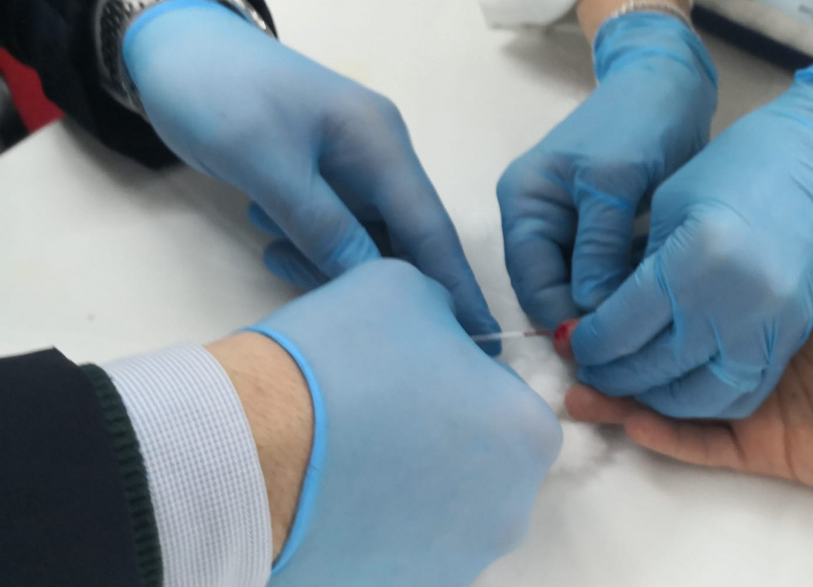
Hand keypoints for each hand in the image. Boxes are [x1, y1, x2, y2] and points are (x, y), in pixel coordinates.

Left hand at [122, 0, 499, 338]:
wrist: (172, 47)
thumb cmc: (222, 95)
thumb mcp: (268, 164)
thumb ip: (323, 227)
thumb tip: (374, 286)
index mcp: (380, 143)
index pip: (429, 226)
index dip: (455, 284)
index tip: (482, 337)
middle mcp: (378, 155)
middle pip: (401, 238)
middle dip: (383, 283)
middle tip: (358, 328)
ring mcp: (350, 165)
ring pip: (364, 239)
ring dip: (329, 263)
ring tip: (278, 257)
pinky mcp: (320, 176)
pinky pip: (334, 228)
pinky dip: (310, 246)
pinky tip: (272, 242)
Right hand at [241, 259, 560, 584]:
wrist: (247, 451)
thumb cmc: (335, 364)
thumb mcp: (406, 289)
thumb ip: (447, 313)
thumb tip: (445, 332)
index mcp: (528, 434)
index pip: (509, 399)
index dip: (460, 380)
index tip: (413, 375)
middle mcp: (509, 509)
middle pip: (485, 462)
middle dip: (442, 439)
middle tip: (380, 413)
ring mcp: (458, 562)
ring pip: (445, 513)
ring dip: (411, 487)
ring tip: (350, 458)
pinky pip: (403, 552)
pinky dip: (377, 530)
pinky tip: (334, 500)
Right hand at [497, 12, 716, 327]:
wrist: (673, 84)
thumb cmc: (639, 121)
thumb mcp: (615, 181)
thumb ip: (599, 247)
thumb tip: (590, 315)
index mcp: (524, 203)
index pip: (531, 281)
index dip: (563, 318)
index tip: (605, 350)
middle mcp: (539, 221)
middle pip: (552, 292)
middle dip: (586, 321)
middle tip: (630, 352)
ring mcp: (571, 229)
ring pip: (582, 290)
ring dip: (609, 312)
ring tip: (646, 336)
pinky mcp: (604, 234)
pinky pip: (607, 277)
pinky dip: (626, 294)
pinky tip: (655, 311)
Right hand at [566, 258, 812, 502]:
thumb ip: (781, 255)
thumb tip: (710, 226)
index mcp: (754, 317)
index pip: (682, 310)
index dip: (637, 303)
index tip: (592, 288)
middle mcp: (739, 356)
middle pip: (662, 357)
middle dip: (613, 350)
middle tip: (565, 338)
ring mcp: (744, 405)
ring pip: (667, 402)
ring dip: (620, 393)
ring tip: (574, 382)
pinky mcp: (755, 447)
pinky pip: (697, 443)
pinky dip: (660, 432)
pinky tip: (622, 414)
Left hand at [569, 57, 812, 418]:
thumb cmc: (740, 166)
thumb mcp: (673, 206)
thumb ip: (637, 269)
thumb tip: (600, 318)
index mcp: (691, 262)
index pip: (619, 329)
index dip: (587, 344)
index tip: (572, 343)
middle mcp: (730, 305)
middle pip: (653, 368)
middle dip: (612, 375)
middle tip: (591, 368)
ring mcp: (768, 328)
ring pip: (697, 397)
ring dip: (656, 398)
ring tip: (632, 381)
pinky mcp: (791, 338)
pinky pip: (742, 391)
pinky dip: (703, 399)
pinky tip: (679, 384)